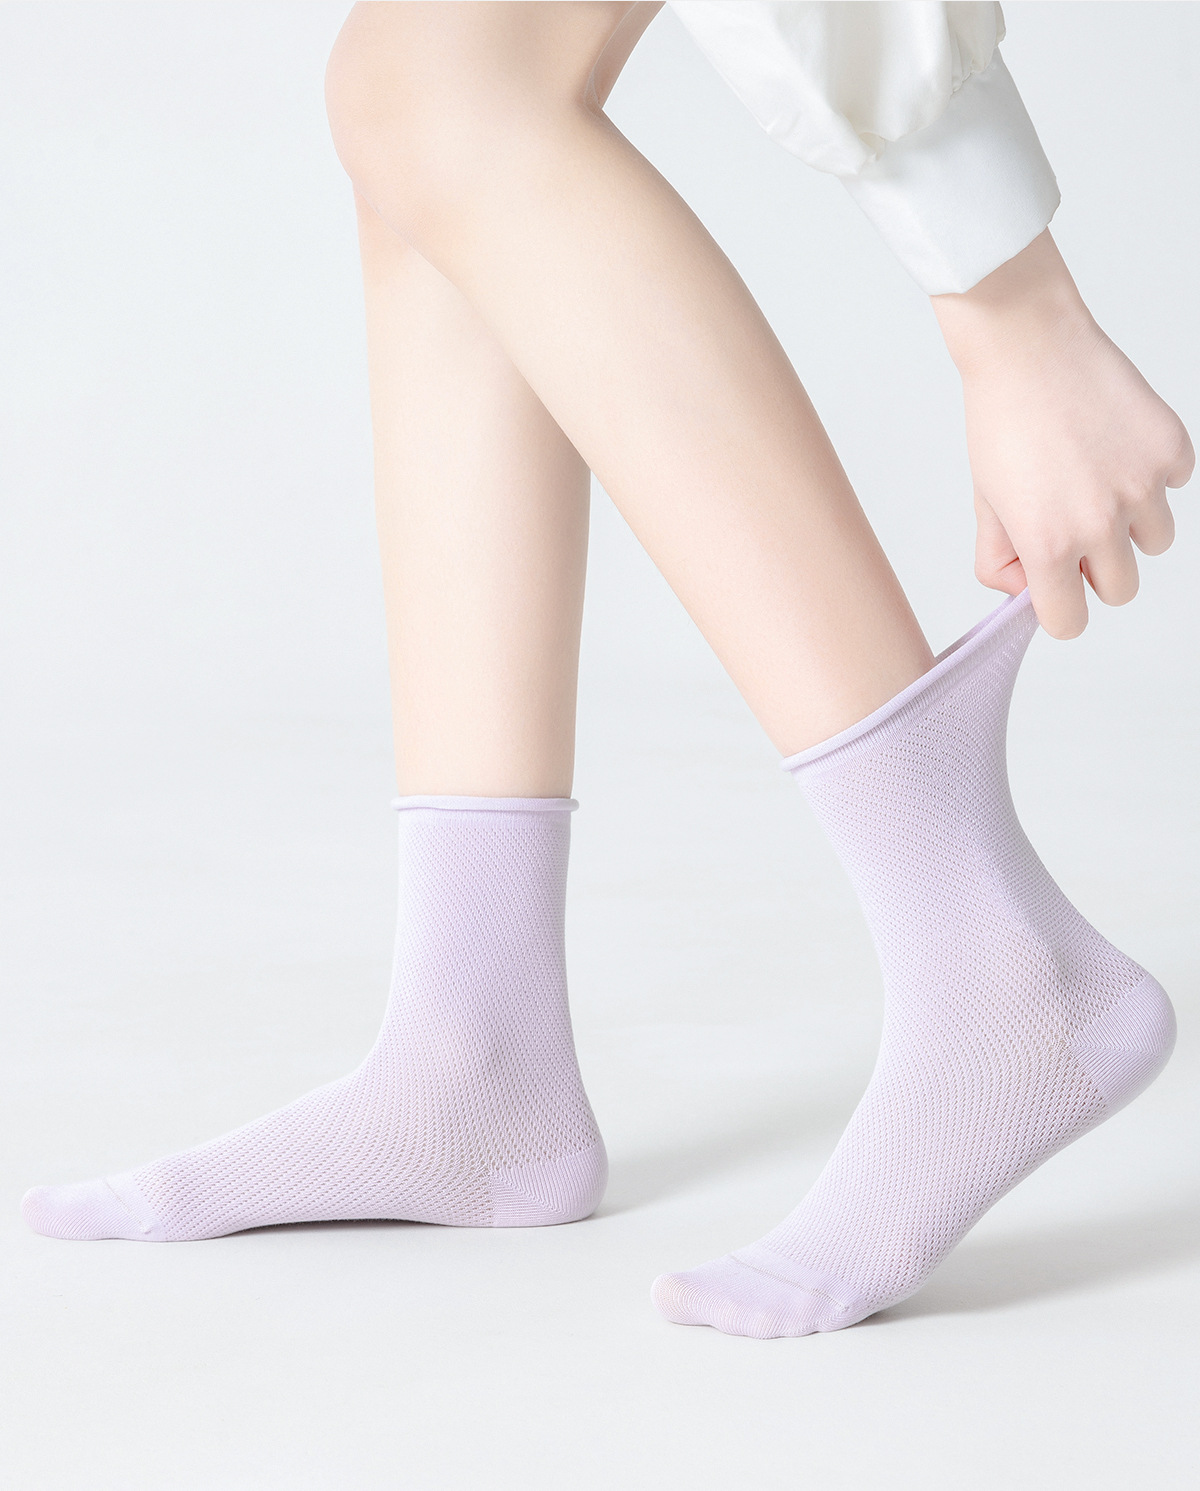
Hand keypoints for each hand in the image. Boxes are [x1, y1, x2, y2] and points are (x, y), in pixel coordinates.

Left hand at [932, 231, 1193, 638]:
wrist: (1027, 346)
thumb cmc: (1001, 422)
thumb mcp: (984, 502)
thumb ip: (1000, 560)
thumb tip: (1027, 591)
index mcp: (1047, 544)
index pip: (1069, 623)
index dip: (1060, 606)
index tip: (1054, 583)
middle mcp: (1100, 523)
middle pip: (1120, 590)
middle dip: (1098, 569)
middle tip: (1073, 524)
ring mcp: (1143, 486)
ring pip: (1155, 542)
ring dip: (1130, 523)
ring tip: (1094, 479)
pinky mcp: (1171, 449)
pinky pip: (1174, 486)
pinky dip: (1151, 474)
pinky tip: (1115, 443)